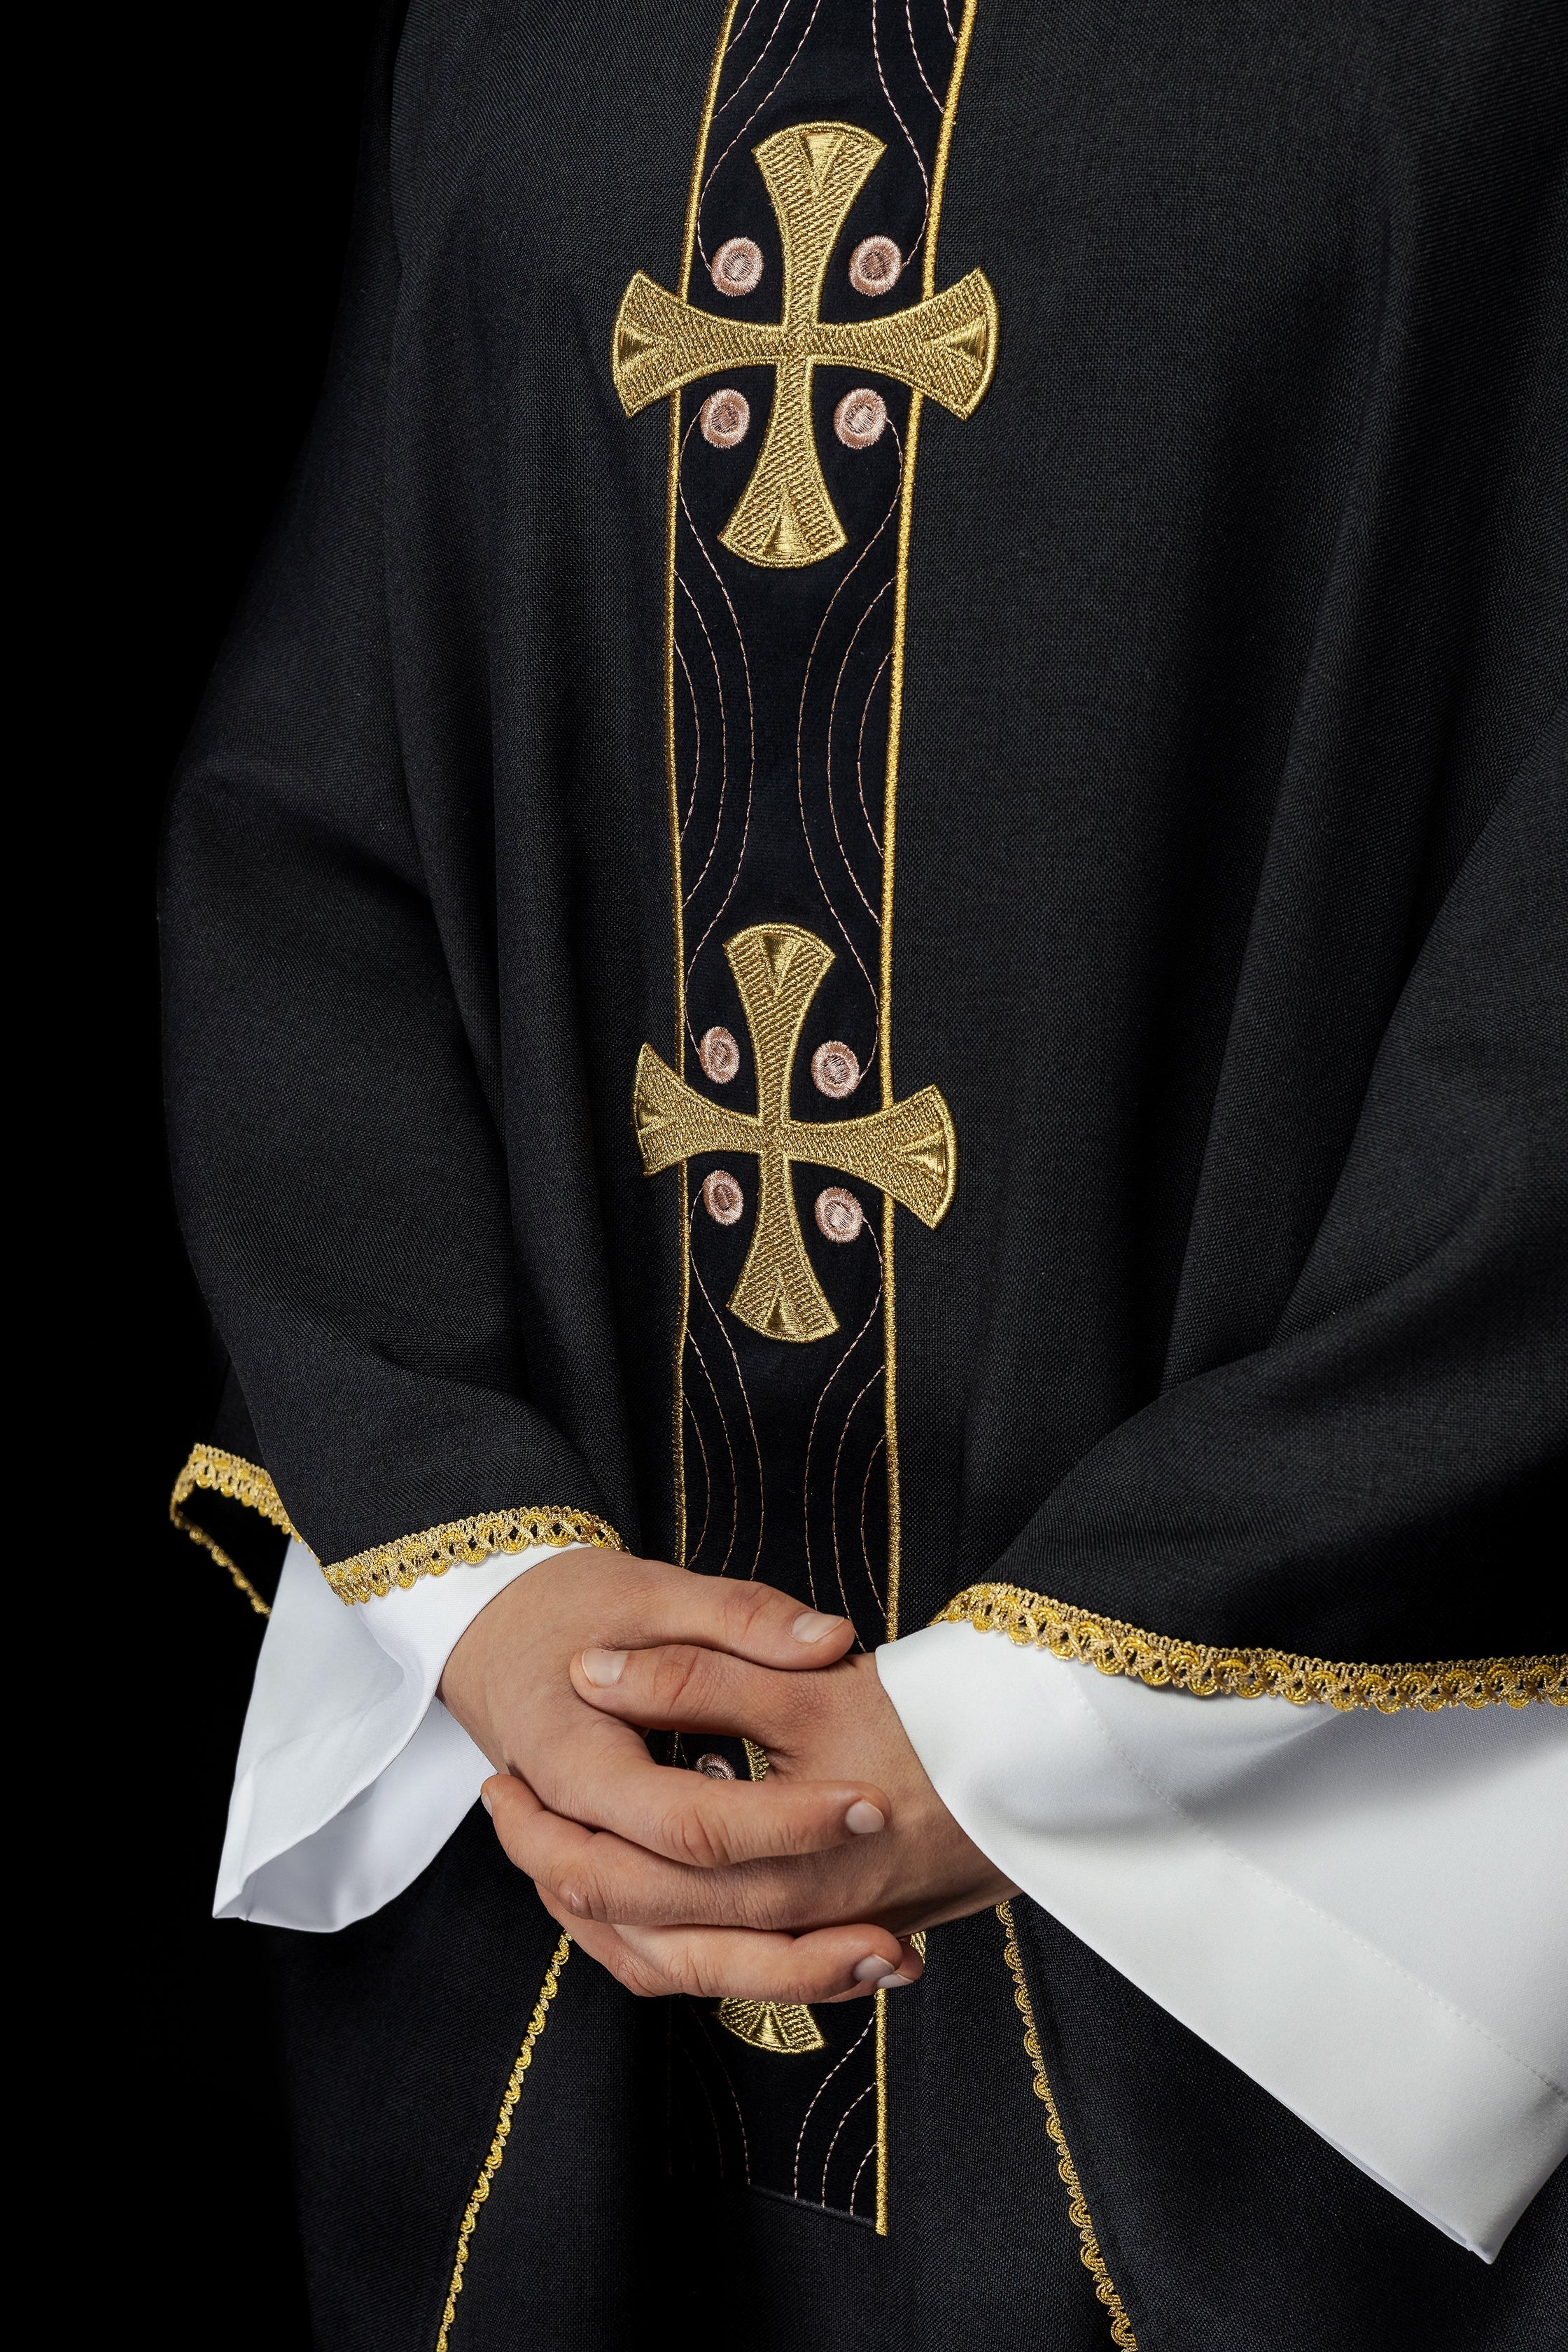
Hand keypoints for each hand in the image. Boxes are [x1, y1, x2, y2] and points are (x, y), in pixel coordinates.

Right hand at [440, 1550, 916, 2000]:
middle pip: (673, 1918)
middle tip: (893, 1929)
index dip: (783, 1822)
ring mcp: (574, 1879)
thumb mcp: (658, 1591)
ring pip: (669, 1962)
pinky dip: (742, 1975)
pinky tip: (831, 1966)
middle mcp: (566, 1836)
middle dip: (788, 1939)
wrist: (501, 1638)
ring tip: (887, 1960)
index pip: (685, 1820)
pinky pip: (664, 1962)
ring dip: (776, 1978)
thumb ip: (742, 1617)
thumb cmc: (578, 1608)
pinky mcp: (599, 1899)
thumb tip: (830, 1640)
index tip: (874, 1805)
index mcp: (575, 1762)